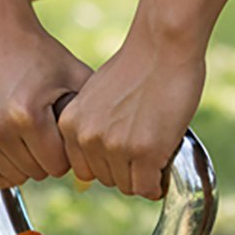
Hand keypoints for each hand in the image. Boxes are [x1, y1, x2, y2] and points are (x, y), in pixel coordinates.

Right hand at [0, 19, 92, 188]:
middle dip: (46, 157)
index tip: (63, 131)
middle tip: (46, 131)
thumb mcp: (75, 75)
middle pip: (36, 173)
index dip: (66, 152)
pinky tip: (11, 147)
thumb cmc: (40, 55)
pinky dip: (3, 167)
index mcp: (28, 115)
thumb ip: (92, 113)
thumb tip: (101, 153)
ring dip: (25, 163)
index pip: (58, 166)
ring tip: (29, 136)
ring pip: (12, 177)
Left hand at [58, 31, 205, 199]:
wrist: (163, 47)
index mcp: (70, 124)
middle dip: (127, 168)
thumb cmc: (136, 67)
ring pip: (128, 186)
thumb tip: (100, 160)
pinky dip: (158, 184)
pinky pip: (148, 188)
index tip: (124, 149)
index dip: (108, 162)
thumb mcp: (96, 96)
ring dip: (144, 174)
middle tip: (145, 145)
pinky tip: (164, 163)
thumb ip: (91, 125)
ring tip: (156, 148)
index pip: (84, 168)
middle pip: (106, 179)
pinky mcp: (145, 153)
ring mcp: (115, 147)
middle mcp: (87, 137)